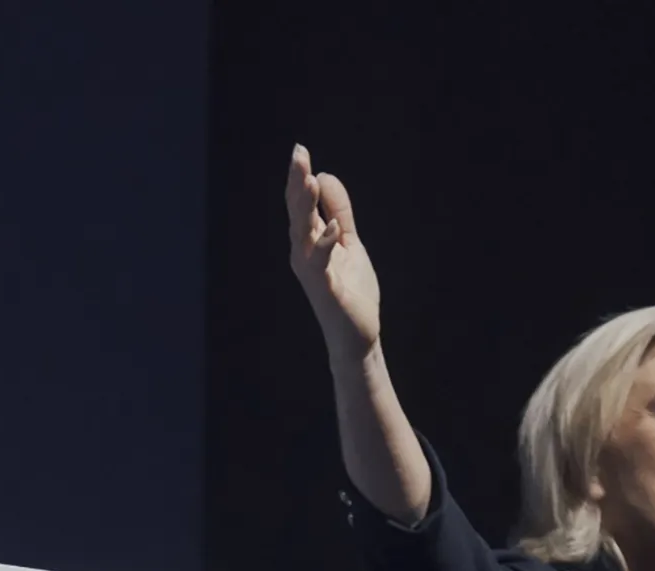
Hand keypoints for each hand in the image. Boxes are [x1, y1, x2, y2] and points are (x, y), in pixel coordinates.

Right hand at [285, 144, 379, 359]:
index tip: (300, 150)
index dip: (299, 177)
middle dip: (297, 182)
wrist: (356, 336)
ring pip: (303, 233)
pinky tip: (332, 226)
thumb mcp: (348, 243)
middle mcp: (304, 253)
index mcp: (308, 241)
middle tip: (298, 154)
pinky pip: (321, 263)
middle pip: (297, 212)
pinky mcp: (325, 289)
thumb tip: (326, 177)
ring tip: (310, 179)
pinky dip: (325, 244)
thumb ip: (339, 213)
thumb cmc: (349, 291)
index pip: (301, 204)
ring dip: (305, 206)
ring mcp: (312, 271)